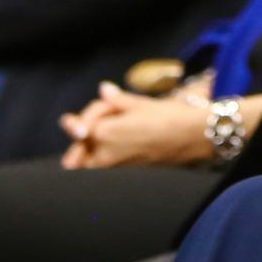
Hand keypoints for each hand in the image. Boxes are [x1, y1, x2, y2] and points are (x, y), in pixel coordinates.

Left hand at [60, 80, 213, 169]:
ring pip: (90, 165)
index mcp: (105, 132)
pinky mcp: (129, 172)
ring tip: (79, 159)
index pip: (82, 126)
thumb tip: (104, 89)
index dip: (76, 121)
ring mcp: (117, 166)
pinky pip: (104, 170)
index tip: (67, 121)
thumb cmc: (170, 116)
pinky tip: (103, 158)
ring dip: (85, 158)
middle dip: (78, 145)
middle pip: (80, 150)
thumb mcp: (141, 103)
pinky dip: (98, 165)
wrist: (195, 137)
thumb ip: (117, 100)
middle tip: (75, 142)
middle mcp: (106, 152)